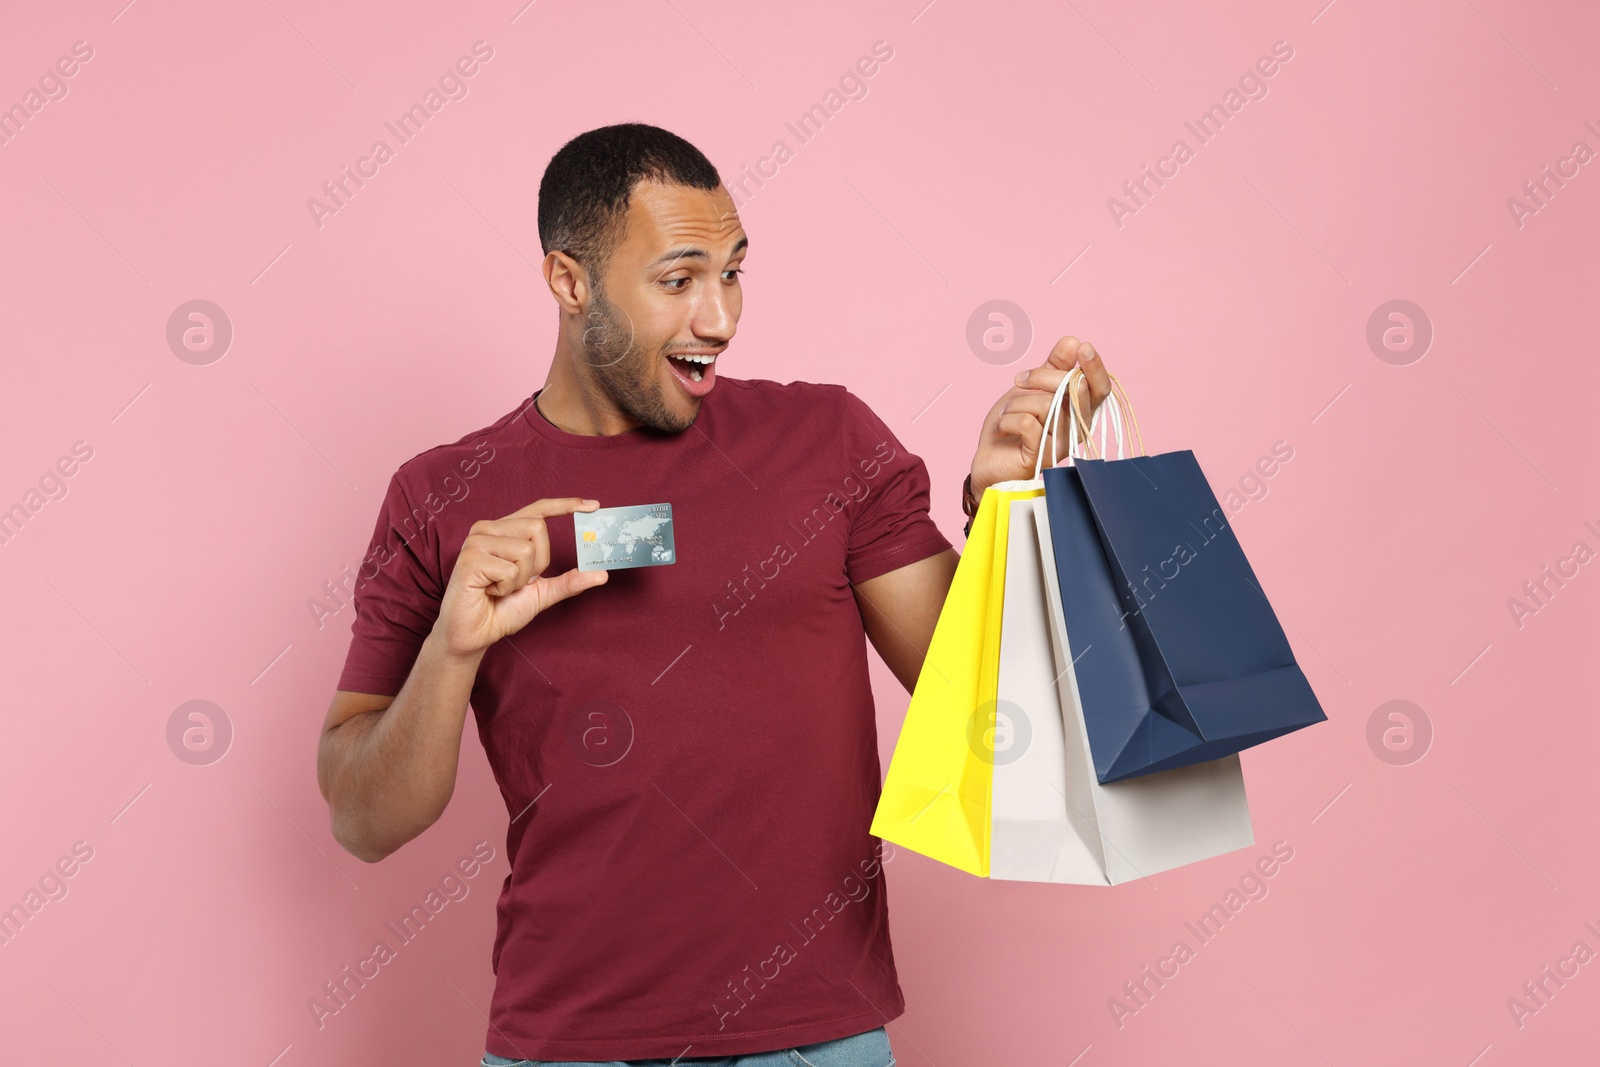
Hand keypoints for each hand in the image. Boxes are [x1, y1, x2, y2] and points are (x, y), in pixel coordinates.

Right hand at [432, 497, 608, 657]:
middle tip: (518, 582)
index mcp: (504, 531)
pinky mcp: (469, 559)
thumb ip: (569, 581)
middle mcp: (488, 529)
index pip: (538, 509)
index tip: (593, 505)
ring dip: (521, 578)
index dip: (566, 505)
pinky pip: (510, 569)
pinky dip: (507, 587)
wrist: (473, 635)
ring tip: (500, 588)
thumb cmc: (502, 610)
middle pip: (537, 528)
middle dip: (538, 562)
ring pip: (526, 550)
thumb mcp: (542, 593)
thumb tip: (601, 574)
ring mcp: (476, 541)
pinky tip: (490, 592)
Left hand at [969, 336, 1113, 499]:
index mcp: (1079, 411)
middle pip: (1074, 390)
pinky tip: (1003, 426)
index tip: (1083, 346)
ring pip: (1047, 404)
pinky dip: (1009, 419)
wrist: (988, 458)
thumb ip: (1053, 367)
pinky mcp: (1042, 458)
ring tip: (1007, 412)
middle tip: (1020, 379)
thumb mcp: (1031, 388)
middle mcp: (1077, 429)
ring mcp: (1061, 445)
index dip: (1095, 368)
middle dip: (1042, 377)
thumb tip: (1072, 342)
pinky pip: (1029, 424)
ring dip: (1018, 401)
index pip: (1099, 388)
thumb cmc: (1013, 424)